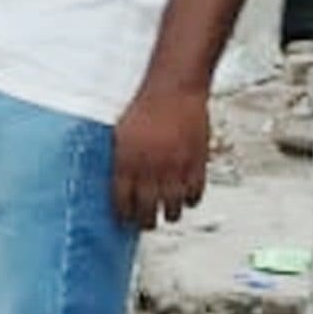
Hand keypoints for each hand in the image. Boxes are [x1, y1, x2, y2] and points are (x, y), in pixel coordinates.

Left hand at [111, 86, 210, 229]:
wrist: (173, 90)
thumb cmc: (144, 109)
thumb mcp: (119, 134)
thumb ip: (119, 160)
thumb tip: (116, 182)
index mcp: (125, 163)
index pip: (121, 202)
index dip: (123, 215)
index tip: (124, 220)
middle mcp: (149, 170)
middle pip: (146, 212)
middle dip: (145, 222)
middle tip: (146, 223)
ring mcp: (174, 168)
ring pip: (172, 209)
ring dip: (169, 214)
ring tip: (167, 213)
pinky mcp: (196, 164)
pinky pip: (195, 195)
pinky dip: (190, 200)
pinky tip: (186, 197)